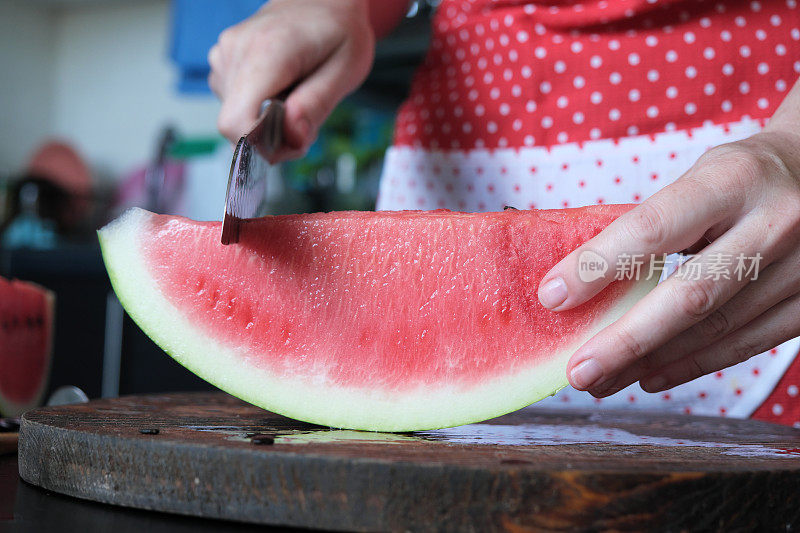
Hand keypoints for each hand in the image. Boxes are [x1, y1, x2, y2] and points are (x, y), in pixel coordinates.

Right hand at [208, 0, 374, 159]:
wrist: (323, 1)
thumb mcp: (345, 70)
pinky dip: (257, 107)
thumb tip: (291, 138)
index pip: (236, 121)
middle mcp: (236, 50)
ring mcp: (224, 53)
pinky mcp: (222, 60)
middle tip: (304, 122)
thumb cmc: (339, 32)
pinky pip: (233, 102)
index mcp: (267, 52)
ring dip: (265, 122)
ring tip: (295, 96)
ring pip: (233, 116)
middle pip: (233, 124)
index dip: (261, 147)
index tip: (292, 144)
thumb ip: (316, 106)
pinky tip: (280, 88)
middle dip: (270, 137)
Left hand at [537, 118, 799, 396]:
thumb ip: (653, 222)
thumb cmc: (743, 176)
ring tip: (601, 380)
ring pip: (717, 329)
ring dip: (652, 363)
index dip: (599, 264)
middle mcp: (775, 222)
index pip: (655, 227)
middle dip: (626, 341)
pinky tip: (650, 377)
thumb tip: (580, 279)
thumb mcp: (701, 176)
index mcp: (733, 179)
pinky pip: (746, 344)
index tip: (552, 296)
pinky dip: (693, 364)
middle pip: (690, 295)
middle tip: (577, 371)